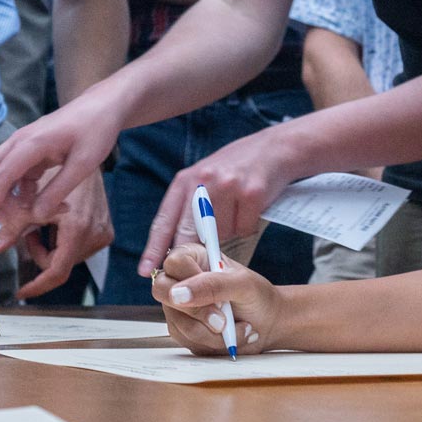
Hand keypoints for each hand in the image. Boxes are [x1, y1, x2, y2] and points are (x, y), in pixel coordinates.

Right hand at [0, 97, 122, 238]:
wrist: (103, 106)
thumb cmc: (96, 130)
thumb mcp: (83, 164)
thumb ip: (58, 189)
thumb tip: (36, 214)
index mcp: (31, 143)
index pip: (0, 176)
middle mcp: (19, 141)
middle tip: (0, 224)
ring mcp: (22, 144)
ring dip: (3, 196)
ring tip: (22, 216)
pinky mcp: (29, 149)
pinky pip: (14, 173)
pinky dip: (17, 190)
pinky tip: (34, 202)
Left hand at [14, 171, 113, 298]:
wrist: (87, 150)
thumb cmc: (59, 170)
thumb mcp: (32, 202)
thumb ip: (12, 227)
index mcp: (78, 228)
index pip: (56, 272)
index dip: (37, 285)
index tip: (22, 291)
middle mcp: (94, 234)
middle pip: (59, 263)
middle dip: (39, 252)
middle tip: (29, 233)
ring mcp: (102, 233)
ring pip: (67, 256)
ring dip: (51, 245)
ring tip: (44, 222)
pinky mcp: (105, 230)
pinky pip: (78, 247)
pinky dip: (63, 239)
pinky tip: (59, 221)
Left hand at [139, 125, 297, 277]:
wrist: (274, 148)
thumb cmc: (235, 169)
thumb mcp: (203, 178)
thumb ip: (189, 205)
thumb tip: (177, 246)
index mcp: (186, 180)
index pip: (165, 220)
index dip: (154, 249)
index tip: (146, 272)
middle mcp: (204, 182)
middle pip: (189, 233)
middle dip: (189, 255)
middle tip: (191, 273)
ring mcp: (228, 186)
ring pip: (221, 234)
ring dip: (228, 234)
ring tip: (235, 213)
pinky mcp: (252, 193)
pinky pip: (245, 229)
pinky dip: (247, 227)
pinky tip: (250, 210)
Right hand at [153, 245, 280, 355]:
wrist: (266, 324)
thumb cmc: (257, 297)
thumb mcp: (243, 285)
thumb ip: (213, 285)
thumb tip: (180, 293)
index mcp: (195, 257)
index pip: (174, 262)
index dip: (189, 280)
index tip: (213, 297)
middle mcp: (181, 280)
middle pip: (162, 290)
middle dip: (197, 311)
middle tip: (223, 320)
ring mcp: (178, 306)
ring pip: (178, 322)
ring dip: (212, 333)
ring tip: (236, 327)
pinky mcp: (181, 329)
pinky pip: (186, 340)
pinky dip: (211, 343)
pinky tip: (228, 336)